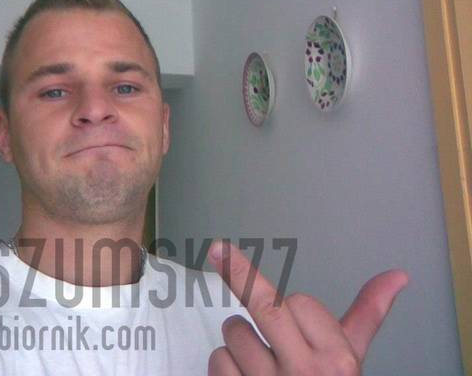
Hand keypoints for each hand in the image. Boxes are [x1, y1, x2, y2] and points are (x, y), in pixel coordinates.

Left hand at [207, 240, 407, 374]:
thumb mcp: (351, 358)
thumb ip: (368, 314)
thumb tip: (397, 275)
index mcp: (337, 359)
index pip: (300, 302)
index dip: (293, 307)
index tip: (296, 324)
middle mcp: (305, 372)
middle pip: (264, 305)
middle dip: (238, 273)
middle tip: (216, 249)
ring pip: (235, 332)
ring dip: (238, 339)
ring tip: (259, 363)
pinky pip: (217, 358)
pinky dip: (223, 364)